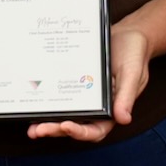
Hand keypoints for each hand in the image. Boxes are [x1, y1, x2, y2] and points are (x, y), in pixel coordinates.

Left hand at [27, 24, 151, 141]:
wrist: (128, 34)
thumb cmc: (134, 53)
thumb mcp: (133, 72)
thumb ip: (127, 95)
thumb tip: (124, 119)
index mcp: (113, 108)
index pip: (96, 129)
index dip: (80, 132)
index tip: (66, 126)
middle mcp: (98, 106)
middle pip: (76, 126)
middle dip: (56, 130)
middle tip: (39, 130)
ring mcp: (85, 96)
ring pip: (66, 114)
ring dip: (49, 123)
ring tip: (32, 127)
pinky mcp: (76, 83)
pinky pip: (62, 95)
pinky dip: (49, 103)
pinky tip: (36, 103)